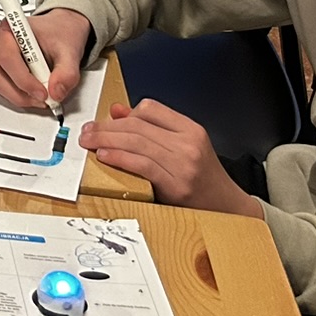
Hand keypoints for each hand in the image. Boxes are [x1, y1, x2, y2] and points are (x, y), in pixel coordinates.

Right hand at [0, 8, 89, 109]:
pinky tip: (33, 92)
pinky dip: (17, 94)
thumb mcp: (70, 51)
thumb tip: (55, 92)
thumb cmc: (60, 33)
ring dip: (18, 95)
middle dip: (19, 93)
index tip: (43, 92)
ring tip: (40, 96)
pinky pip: (0, 85)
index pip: (8, 58)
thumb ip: (67, 73)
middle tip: (42, 99)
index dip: (24, 80)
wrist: (61, 30)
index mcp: (12, 28)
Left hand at [79, 101, 261, 216]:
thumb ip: (153, 128)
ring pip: (136, 143)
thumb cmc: (204, 177)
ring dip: (106, 140)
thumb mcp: (184, 145)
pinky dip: (120, 158)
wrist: (228, 207)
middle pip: (138, 126)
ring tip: (89, 142)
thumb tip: (117, 111)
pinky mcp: (176, 185)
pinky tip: (105, 155)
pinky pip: (142, 165)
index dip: (125, 113)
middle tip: (87, 130)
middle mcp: (188, 144)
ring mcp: (183, 165)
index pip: (151, 109)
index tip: (106, 120)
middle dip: (106, 127)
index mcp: (191, 130)